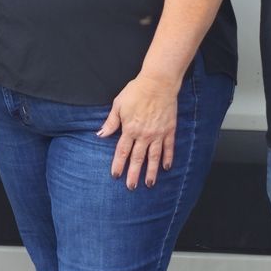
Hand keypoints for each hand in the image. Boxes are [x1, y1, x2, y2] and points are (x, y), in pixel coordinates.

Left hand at [100, 71, 179, 189]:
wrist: (158, 83)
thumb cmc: (136, 91)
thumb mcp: (118, 105)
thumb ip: (111, 122)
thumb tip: (100, 134)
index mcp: (130, 129)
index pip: (122, 151)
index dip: (118, 165)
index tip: (115, 175)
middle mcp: (144, 134)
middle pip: (138, 158)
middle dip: (134, 174)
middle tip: (131, 187)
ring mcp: (158, 133)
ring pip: (154, 156)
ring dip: (151, 171)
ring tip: (149, 183)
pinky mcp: (169, 130)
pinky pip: (169, 147)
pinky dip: (168, 158)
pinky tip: (166, 168)